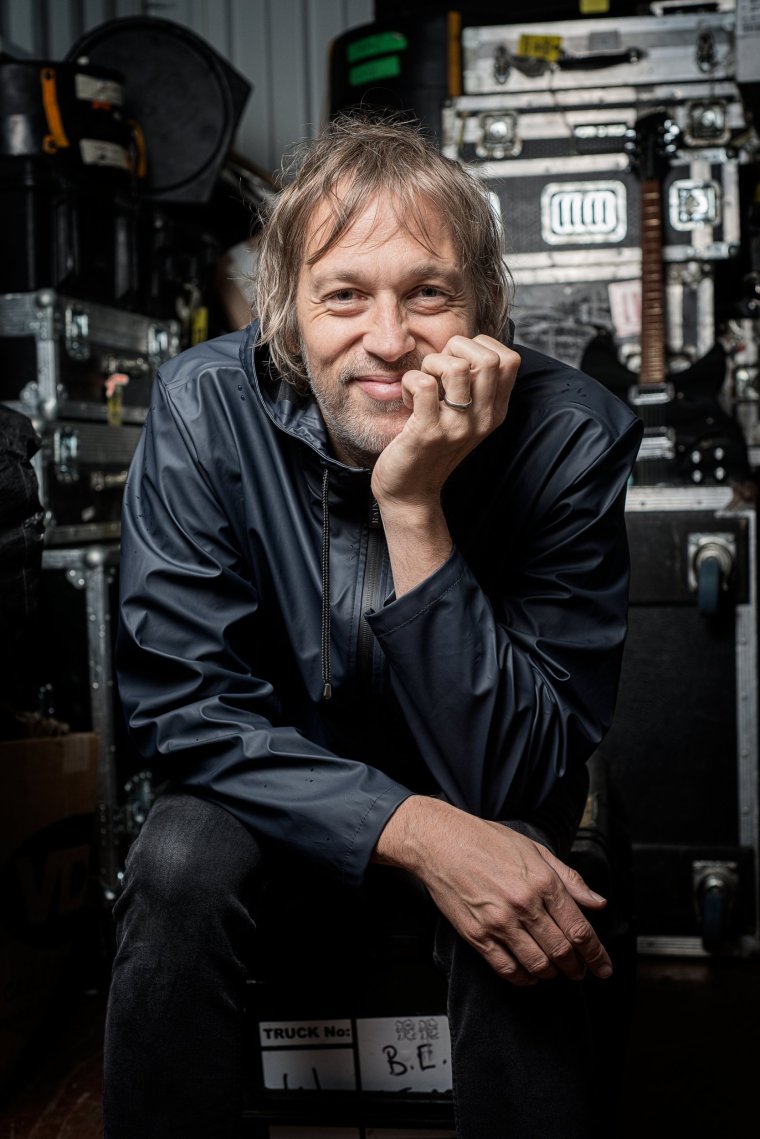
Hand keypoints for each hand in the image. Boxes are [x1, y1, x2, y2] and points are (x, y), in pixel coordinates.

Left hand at [371, 334, 518, 509]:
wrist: (410, 492)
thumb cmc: (431, 447)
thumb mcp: (463, 417)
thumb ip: (472, 387)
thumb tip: (466, 344)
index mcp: (496, 412)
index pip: (510, 359)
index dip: (480, 346)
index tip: (458, 362)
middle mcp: (483, 419)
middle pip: (488, 358)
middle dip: (456, 349)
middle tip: (438, 370)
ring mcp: (458, 427)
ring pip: (455, 367)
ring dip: (430, 364)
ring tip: (422, 384)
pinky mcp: (429, 433)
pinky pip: (422, 384)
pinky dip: (409, 381)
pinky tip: (407, 399)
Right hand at [374, 796, 611, 986]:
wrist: (441, 842)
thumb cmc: (486, 842)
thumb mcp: (535, 850)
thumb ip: (570, 878)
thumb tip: (597, 902)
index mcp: (543, 882)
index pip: (580, 929)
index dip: (596, 954)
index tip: (603, 967)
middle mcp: (524, 904)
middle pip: (562, 951)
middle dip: (577, 967)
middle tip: (580, 971)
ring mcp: (499, 922)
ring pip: (538, 964)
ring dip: (551, 974)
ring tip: (554, 971)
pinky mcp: (477, 935)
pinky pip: (507, 968)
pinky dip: (523, 978)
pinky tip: (528, 974)